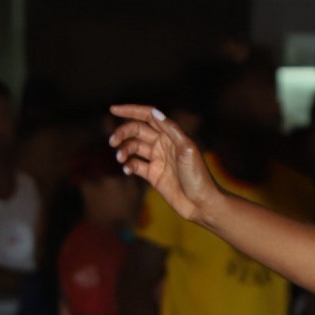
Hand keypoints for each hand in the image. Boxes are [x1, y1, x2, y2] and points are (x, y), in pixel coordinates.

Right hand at [108, 105, 219, 223]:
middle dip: (123, 133)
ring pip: (133, 147)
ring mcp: (158, 159)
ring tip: (120, 159)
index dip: (131, 110)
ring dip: (123, 150)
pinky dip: (128, 165)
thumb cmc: (198, 176)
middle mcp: (163, 144)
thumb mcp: (187, 149)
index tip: (113, 109)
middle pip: (137, 130)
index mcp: (171, 134)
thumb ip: (171, 130)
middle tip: (113, 142)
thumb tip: (154, 112)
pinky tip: (127, 170)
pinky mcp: (153, 174)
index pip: (148, 116)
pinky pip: (135, 165)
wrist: (202, 204)